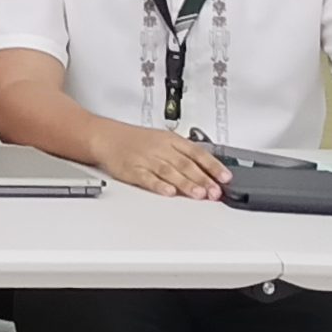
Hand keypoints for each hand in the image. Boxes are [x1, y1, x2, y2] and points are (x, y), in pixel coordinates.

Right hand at [91, 121, 227, 200]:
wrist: (106, 137)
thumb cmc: (136, 140)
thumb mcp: (163, 139)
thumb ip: (185, 154)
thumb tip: (209, 170)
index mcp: (171, 140)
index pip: (197, 153)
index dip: (213, 166)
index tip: (225, 178)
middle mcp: (160, 149)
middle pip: (185, 164)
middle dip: (202, 179)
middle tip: (215, 192)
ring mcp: (146, 159)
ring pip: (169, 172)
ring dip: (186, 184)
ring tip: (199, 194)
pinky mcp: (132, 170)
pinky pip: (147, 178)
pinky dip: (158, 185)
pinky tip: (169, 192)